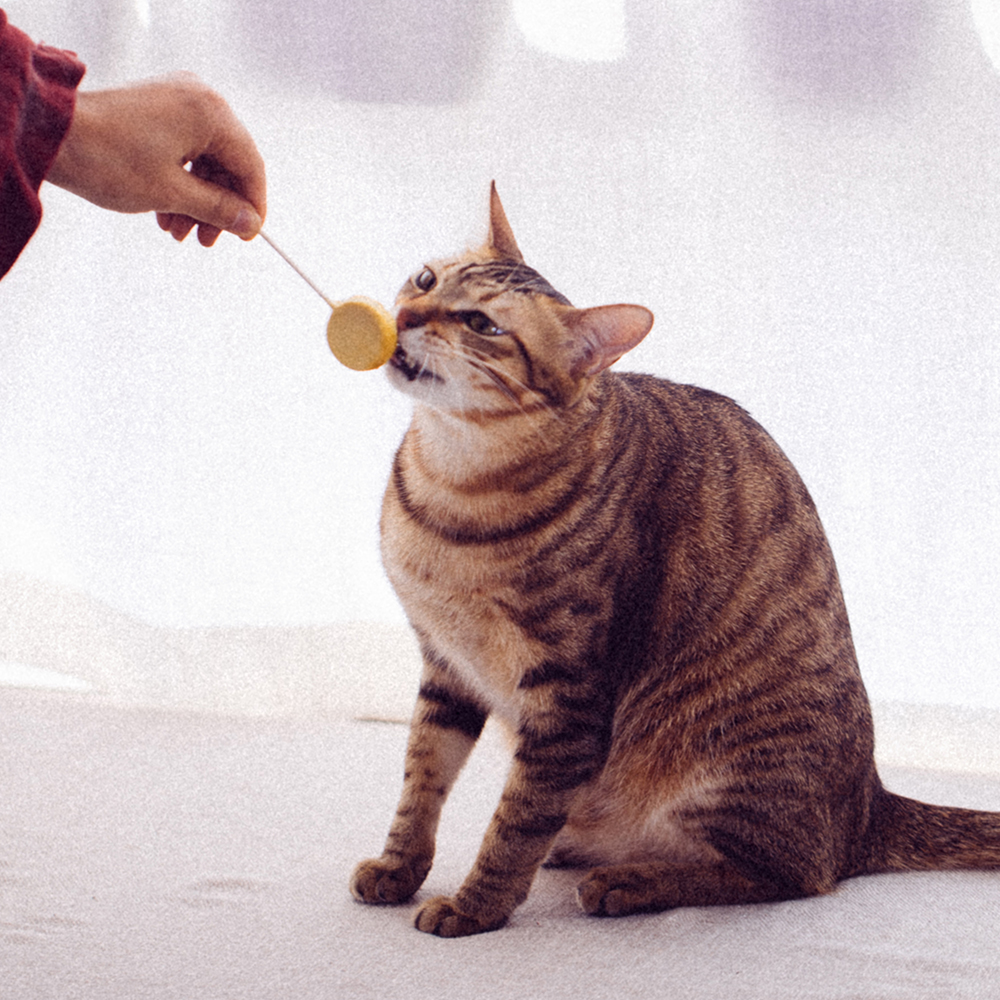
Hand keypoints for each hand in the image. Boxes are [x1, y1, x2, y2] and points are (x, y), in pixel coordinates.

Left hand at [47, 73, 265, 246]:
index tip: (247, 234)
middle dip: (217, 206)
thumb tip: (248, 222)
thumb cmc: (109, 157)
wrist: (52, 133)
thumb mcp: (173, 192)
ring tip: (178, 230)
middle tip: (206, 239)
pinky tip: (166, 210)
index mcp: (210, 113)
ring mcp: (176, 100)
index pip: (250, 165)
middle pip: (227, 163)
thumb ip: (218, 208)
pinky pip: (183, 149)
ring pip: (204, 160)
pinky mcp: (156, 107)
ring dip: (196, 200)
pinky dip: (180, 182)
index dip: (252, 205)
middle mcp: (198, 99)